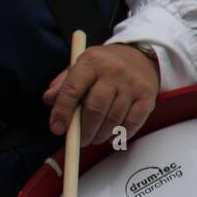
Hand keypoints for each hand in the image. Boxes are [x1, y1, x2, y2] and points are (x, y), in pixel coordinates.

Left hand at [42, 43, 159, 145]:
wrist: (139, 55)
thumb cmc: (103, 66)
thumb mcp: (80, 67)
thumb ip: (63, 84)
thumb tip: (48, 100)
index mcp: (91, 62)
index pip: (72, 89)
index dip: (62, 112)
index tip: (57, 129)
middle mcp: (113, 71)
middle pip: (95, 109)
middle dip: (84, 131)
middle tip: (79, 141)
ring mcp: (132, 84)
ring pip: (113, 119)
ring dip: (100, 135)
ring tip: (94, 138)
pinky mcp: (148, 96)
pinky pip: (133, 122)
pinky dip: (120, 134)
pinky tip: (111, 136)